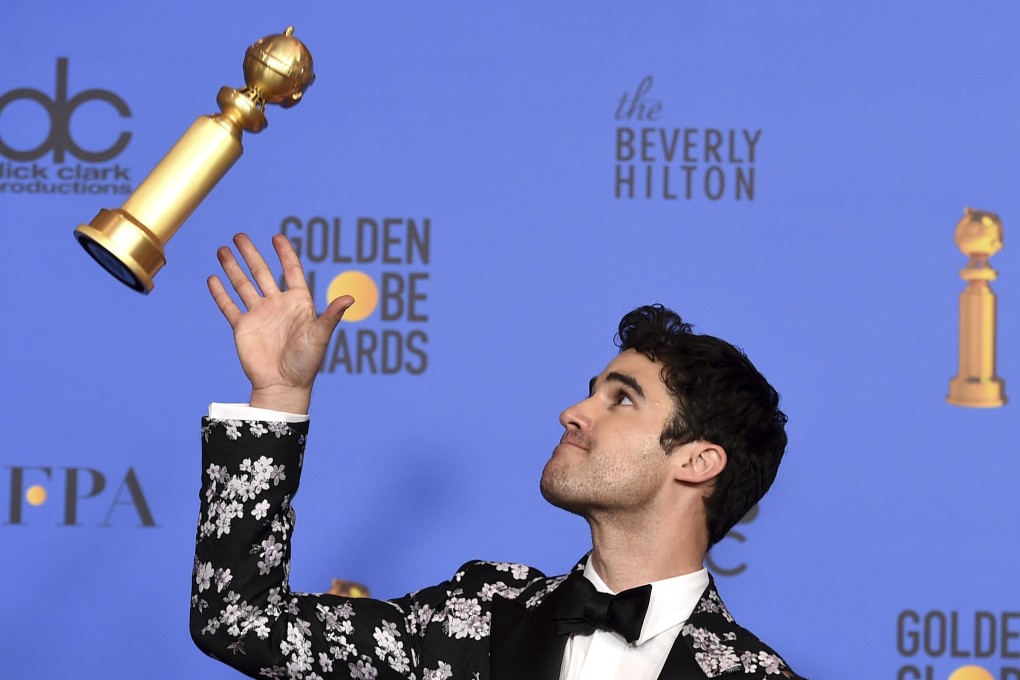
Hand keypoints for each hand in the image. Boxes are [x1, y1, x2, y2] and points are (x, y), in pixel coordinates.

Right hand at [208, 233, 353, 413]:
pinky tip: (213, 278)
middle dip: (250, 254)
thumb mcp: (321, 336)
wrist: (284, 385)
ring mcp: (259, 315)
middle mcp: (277, 304)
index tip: (276, 237)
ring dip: (232, 268)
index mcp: (298, 302)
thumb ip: (332, 315)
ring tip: (223, 249)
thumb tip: (351, 297)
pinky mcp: (242, 327)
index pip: (291, 270)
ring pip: (243, 285)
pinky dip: (220, 293)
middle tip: (240, 235)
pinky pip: (229, 306)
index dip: (284, 253)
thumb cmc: (307, 363)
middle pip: (261, 272)